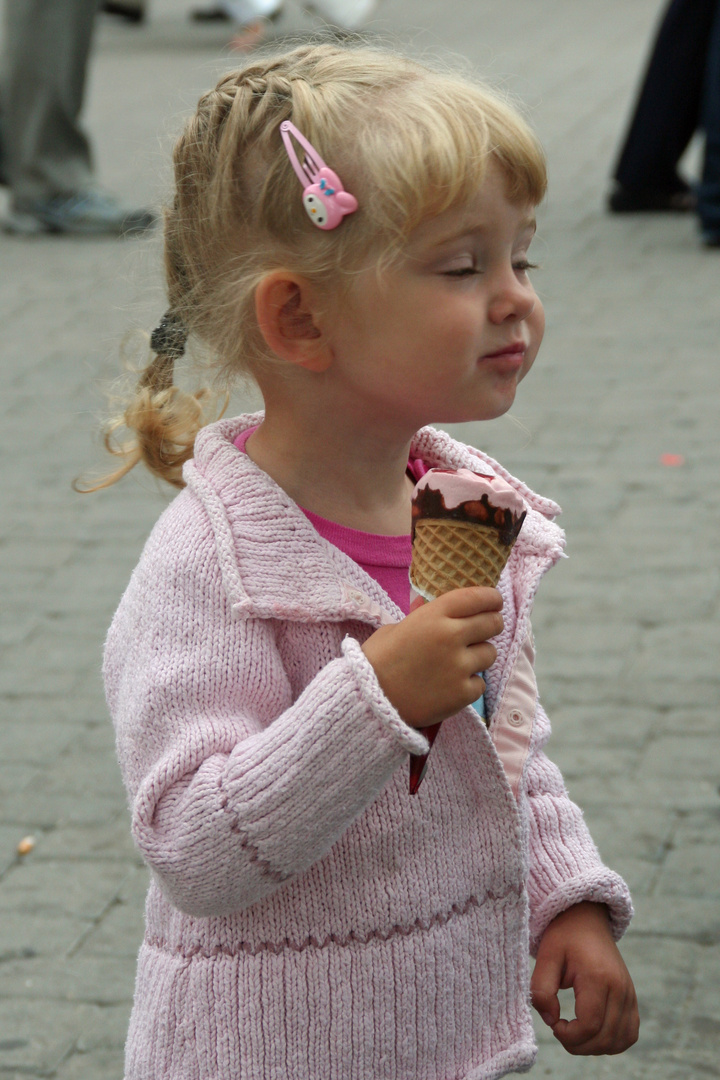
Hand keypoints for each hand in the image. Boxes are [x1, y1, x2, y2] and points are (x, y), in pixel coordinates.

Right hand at [361, 586, 502, 728]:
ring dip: (480, 656)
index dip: (491, 598)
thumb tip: (433, 604)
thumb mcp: (397, 628)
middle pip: (492, 623)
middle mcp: (450, 636)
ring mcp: (459, 666)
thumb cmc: (378, 660)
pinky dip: (470, 684)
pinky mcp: (462, 693)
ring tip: (460, 662)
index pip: (477, 598)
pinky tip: (451, 685)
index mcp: (433, 616)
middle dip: (491, 624)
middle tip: (484, 630)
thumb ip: (422, 616)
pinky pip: (481, 683)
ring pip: (491, 653)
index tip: (494, 602)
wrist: (370, 701)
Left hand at [531, 902, 638, 1055]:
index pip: (590, 1025)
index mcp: (598, 977)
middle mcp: (620, 988)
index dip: (569, 1035)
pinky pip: (629, 1034)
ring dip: (594, 1047)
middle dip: (578, 1045)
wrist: (586, 918)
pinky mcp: (632, 998)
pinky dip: (612, 1041)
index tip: (554, 1023)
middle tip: (560, 1029)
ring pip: (619, 1041)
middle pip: (605, 1038)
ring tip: (575, 1032)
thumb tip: (550, 1020)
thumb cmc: (564, 936)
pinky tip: (592, 1032)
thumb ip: (542, 990)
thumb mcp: (546, 956)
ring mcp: (629, 994)